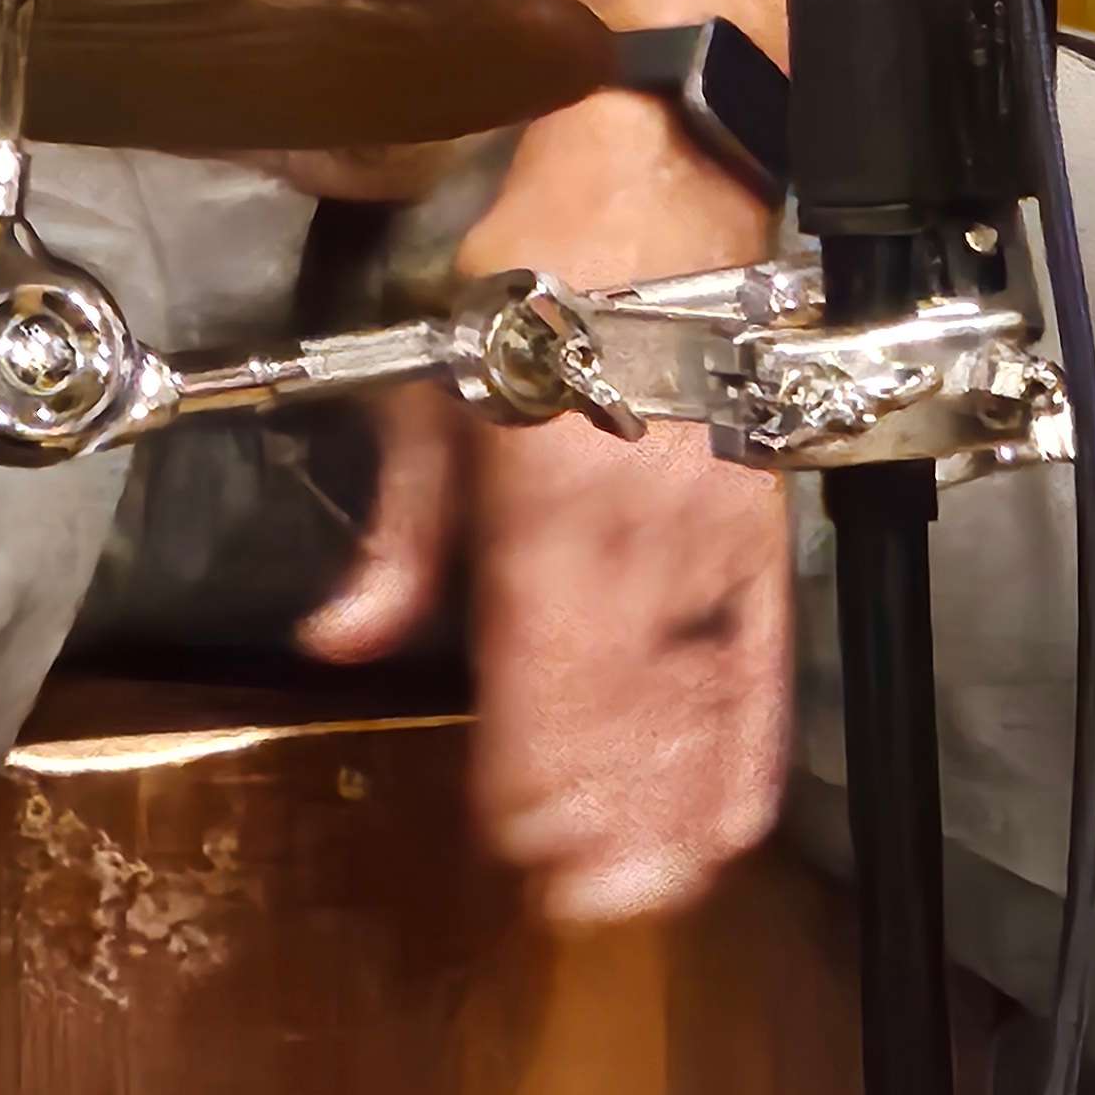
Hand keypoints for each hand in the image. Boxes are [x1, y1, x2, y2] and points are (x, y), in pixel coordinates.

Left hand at [300, 91, 792, 922]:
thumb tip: (336, 636)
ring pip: (689, 694)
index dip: (532, 766)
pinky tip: (730, 811)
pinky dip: (747, 738)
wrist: (658, 190)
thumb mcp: (426, 390)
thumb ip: (394, 537)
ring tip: (651, 887)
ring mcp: (706, 534)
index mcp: (540, 495)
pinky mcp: (758, 531)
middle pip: (619, 702)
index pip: (536, 665)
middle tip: (587, 903)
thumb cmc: (532, 283)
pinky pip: (758, 656)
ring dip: (670, 798)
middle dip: (602, 812)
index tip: (519, 844)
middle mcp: (632, 528)